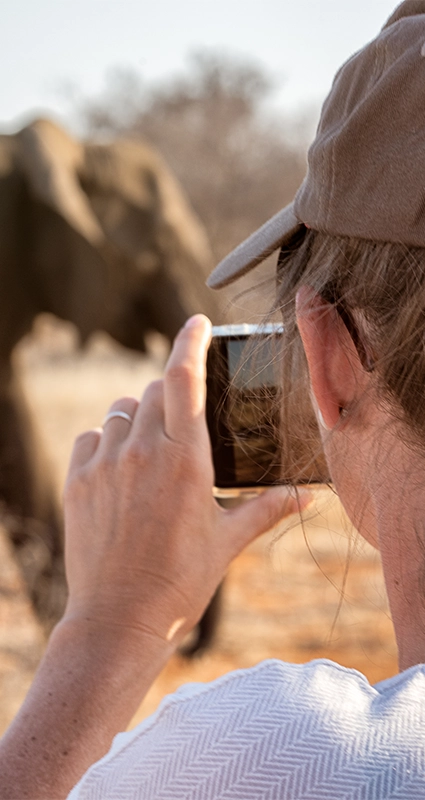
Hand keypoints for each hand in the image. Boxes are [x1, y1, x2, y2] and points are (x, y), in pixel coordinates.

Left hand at [63, 314, 309, 648]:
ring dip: (138, 416)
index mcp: (186, 458)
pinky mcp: (77, 481)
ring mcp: (105, 464)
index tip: (198, 321)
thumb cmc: (180, 581)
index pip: (184, 376)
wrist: (120, 620)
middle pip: (154, 390)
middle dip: (171, 394)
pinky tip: (119, 466)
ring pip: (121, 410)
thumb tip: (307, 495)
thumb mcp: (229, 541)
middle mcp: (142, 450)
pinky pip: (91, 437)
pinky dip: (107, 440)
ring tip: (151, 449)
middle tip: (184, 422)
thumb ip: (268, 507)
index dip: (191, 340)